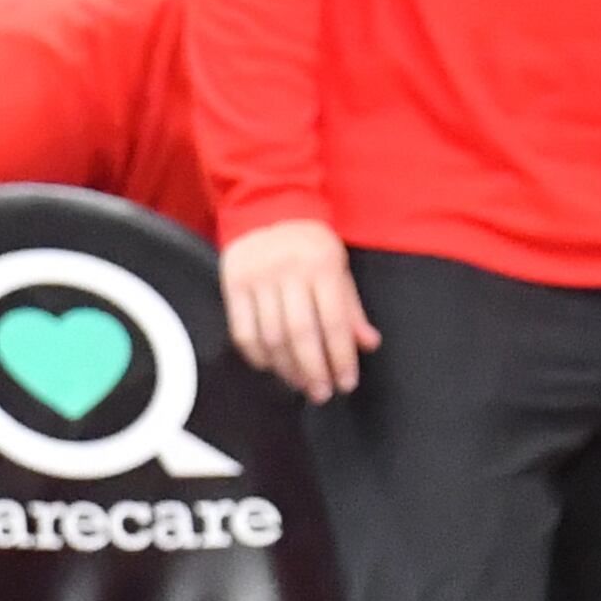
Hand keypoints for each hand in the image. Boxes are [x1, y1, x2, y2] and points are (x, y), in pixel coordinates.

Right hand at [220, 218, 379, 403]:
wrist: (267, 208)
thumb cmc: (309, 244)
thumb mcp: (339, 267)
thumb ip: (351, 307)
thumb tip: (368, 344)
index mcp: (322, 265)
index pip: (334, 321)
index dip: (341, 356)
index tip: (346, 382)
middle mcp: (289, 272)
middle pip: (301, 333)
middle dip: (314, 369)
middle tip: (322, 393)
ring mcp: (257, 279)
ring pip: (271, 336)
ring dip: (286, 368)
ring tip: (300, 385)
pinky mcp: (233, 286)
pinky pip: (243, 331)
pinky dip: (257, 355)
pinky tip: (271, 366)